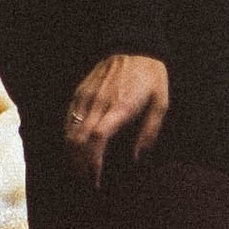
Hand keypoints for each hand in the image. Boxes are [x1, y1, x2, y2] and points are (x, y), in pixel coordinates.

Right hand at [64, 54, 168, 187]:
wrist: (135, 45)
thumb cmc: (151, 76)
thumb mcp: (161, 103)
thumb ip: (149, 132)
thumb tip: (136, 160)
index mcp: (119, 107)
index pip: (97, 139)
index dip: (93, 163)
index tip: (96, 181)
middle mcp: (99, 103)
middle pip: (78, 140)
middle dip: (79, 166)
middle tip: (87, 182)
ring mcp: (86, 96)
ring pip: (69, 131)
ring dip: (71, 154)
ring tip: (80, 170)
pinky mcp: (80, 91)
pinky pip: (67, 118)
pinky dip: (67, 137)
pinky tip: (74, 148)